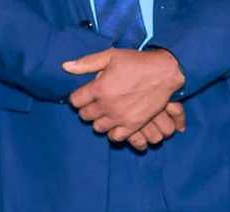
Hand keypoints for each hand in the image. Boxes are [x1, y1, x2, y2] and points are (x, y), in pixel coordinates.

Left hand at [64, 48, 185, 142]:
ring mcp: (120, 117)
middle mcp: (107, 105)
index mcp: (99, 88)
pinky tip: (115, 124)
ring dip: (98, 121)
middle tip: (94, 103)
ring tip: (105, 113)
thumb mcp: (111, 56)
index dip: (77, 98)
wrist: (164, 72)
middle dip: (86, 109)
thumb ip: (87, 63)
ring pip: (98, 128)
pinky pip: (115, 137)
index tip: (83, 95)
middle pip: (85, 116)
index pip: (75, 101)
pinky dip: (112, 132)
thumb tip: (65, 67)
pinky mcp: (133, 125)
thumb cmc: (137, 62)